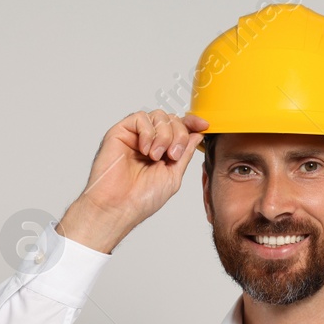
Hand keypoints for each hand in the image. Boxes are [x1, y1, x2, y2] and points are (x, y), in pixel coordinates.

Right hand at [56, 110, 208, 252]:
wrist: (119, 206)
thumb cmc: (141, 198)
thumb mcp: (173, 176)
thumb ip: (185, 153)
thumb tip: (197, 134)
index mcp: (162, 151)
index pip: (179, 128)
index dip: (192, 123)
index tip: (204, 125)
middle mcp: (149, 141)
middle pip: (172, 119)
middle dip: (179, 135)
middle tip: (173, 155)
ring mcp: (134, 136)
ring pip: (158, 116)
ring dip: (164, 135)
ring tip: (156, 156)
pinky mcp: (120, 132)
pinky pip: (140, 117)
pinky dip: (148, 132)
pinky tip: (145, 150)